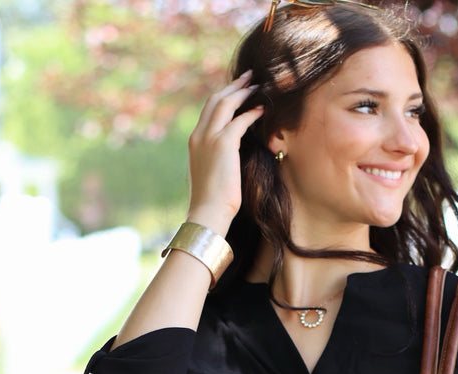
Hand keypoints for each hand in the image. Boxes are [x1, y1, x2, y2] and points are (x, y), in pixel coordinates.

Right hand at [186, 70, 263, 234]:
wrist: (207, 212)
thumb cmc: (212, 202)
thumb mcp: (210, 174)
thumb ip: (216, 158)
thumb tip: (229, 157)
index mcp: (194, 142)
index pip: (208, 110)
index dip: (223, 96)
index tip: (236, 90)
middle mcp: (199, 135)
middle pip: (215, 100)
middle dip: (233, 86)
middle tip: (249, 77)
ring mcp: (209, 138)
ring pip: (225, 103)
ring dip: (243, 92)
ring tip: (257, 86)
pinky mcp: (223, 144)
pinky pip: (239, 120)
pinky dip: (252, 113)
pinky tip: (262, 110)